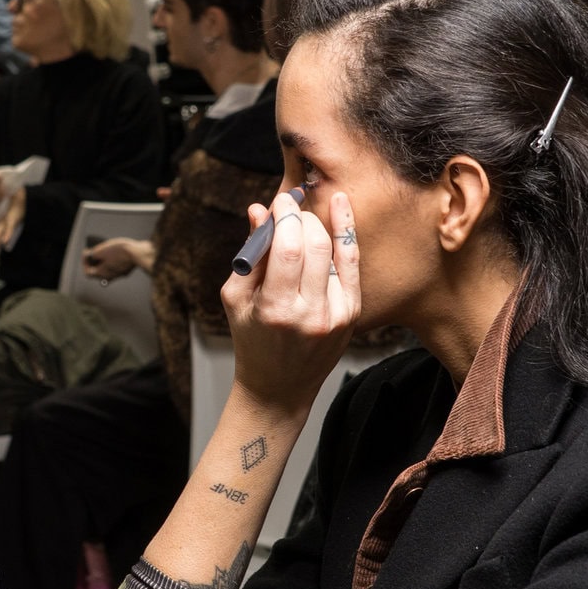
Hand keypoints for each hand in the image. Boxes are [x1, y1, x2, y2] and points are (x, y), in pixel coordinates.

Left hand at [82, 236, 153, 279]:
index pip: (88, 272)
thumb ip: (92, 254)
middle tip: (95, 252)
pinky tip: (116, 251)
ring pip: (108, 269)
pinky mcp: (128, 269)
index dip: (85, 263)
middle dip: (95, 262)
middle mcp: (110, 277)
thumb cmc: (119, 251)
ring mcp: (120, 274)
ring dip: (105, 261)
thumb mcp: (100, 250)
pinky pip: (117, 266)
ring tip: (105, 250)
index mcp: (102, 274)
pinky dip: (114, 260)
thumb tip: (89, 255)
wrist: (139, 253)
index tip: (86, 254)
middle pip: (98, 272)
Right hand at [220, 187, 359, 416]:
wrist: (280, 387)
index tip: (278, 201)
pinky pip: (350, 263)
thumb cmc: (251, 341)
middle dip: (302, 216)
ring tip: (304, 218)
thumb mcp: (236, 299)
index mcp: (276, 310)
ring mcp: (336, 314)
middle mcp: (311, 313)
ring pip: (333, 250)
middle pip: (314, 244)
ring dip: (317, 226)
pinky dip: (345, 233)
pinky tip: (343, 207)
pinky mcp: (351, 313)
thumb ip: (251, 254)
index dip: (285, 216)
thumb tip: (259, 211)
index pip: (288, 248)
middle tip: (290, 208)